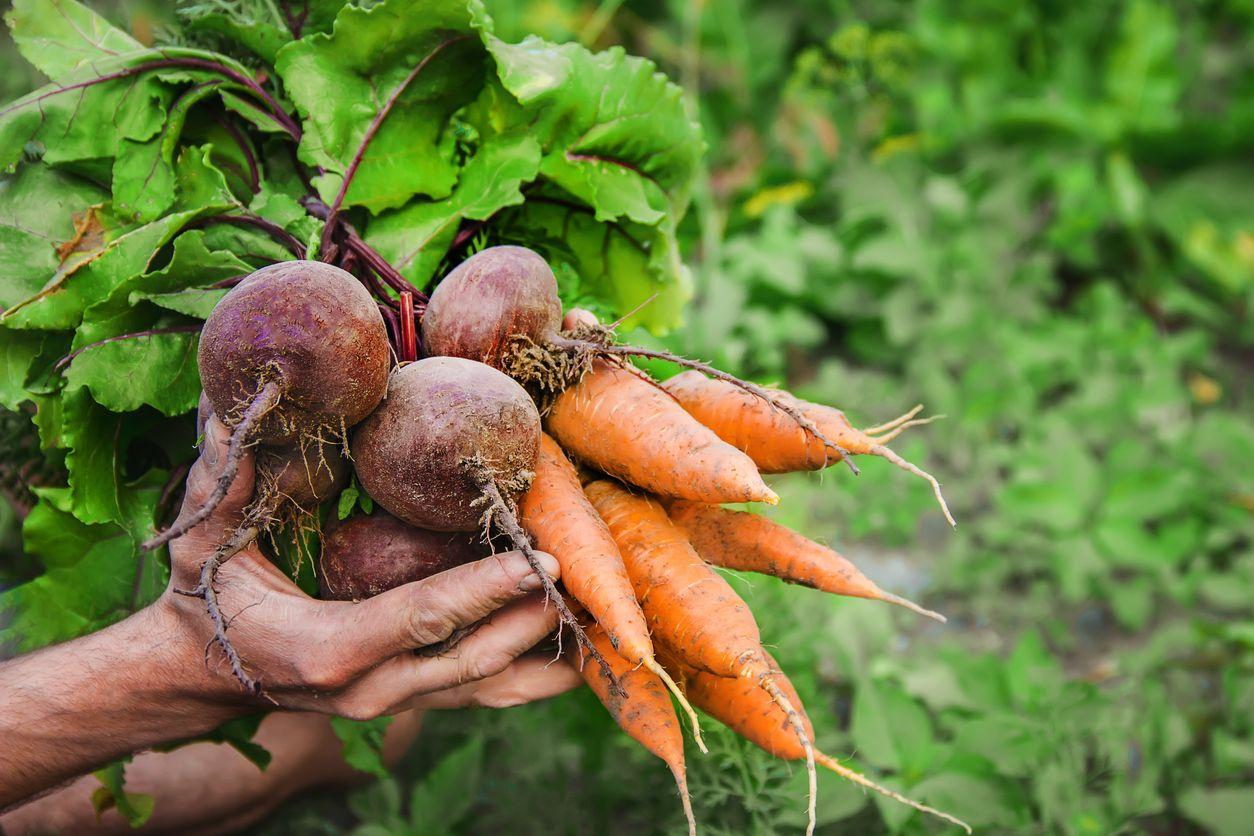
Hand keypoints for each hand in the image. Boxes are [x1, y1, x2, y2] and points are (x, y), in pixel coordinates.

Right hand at [156, 416, 579, 717]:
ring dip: (550, 651)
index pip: (422, 617)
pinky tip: (584, 655)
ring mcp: (395, 703)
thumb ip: (224, 482)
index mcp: (326, 651)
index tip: (539, 555)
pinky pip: (485, 696)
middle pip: (473, 656)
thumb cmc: (205, 598)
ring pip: (489, 687)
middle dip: (535, 614)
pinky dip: (535, 677)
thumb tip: (226, 409)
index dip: (483, 588)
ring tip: (608, 613)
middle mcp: (370, 690)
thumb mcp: (204, 542)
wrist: (202, 670)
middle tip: (589, 566)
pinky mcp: (411, 701)